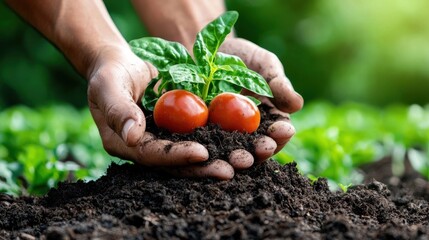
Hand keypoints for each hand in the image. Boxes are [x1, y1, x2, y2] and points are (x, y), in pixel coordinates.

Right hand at [86, 46, 236, 178]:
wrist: (121, 65)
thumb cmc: (110, 73)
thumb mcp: (108, 86)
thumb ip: (119, 109)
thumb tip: (133, 137)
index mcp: (125, 144)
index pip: (153, 155)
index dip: (177, 156)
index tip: (202, 153)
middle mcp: (146, 148)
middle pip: (176, 163)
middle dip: (204, 167)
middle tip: (231, 170)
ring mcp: (163, 139)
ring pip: (192, 154)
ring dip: (218, 158)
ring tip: (244, 161)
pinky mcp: (177, 130)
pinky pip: (200, 136)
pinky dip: (220, 140)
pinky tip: (242, 142)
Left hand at [167, 38, 303, 178]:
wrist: (205, 51)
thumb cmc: (242, 56)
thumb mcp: (264, 64)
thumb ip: (279, 83)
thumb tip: (297, 105)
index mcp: (267, 119)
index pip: (277, 132)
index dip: (281, 133)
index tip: (284, 131)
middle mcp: (246, 132)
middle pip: (254, 148)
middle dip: (259, 151)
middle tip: (262, 150)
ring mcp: (222, 134)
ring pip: (230, 151)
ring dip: (235, 157)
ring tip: (237, 159)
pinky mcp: (199, 132)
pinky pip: (202, 143)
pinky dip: (206, 148)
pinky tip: (207, 150)